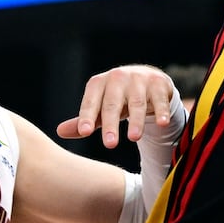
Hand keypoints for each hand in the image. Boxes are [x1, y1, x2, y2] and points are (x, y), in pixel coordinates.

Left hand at [57, 65, 178, 147]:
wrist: (147, 79)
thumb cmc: (118, 98)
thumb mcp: (100, 107)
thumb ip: (84, 120)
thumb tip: (60, 132)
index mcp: (99, 83)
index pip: (91, 102)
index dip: (87, 116)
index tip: (85, 132)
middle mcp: (118, 78)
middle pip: (113, 104)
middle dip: (111, 124)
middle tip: (109, 144)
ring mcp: (140, 79)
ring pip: (137, 103)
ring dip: (136, 121)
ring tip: (133, 138)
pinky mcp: (159, 83)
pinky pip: (160, 99)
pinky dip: (162, 111)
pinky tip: (163, 123)